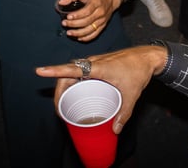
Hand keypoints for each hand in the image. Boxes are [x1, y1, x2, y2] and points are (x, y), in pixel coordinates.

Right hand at [35, 45, 166, 132]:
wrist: (147, 56)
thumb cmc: (139, 71)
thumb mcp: (132, 94)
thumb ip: (123, 113)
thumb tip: (115, 130)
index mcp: (98, 67)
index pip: (71, 68)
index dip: (54, 71)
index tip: (40, 71)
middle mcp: (93, 62)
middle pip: (67, 74)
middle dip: (58, 90)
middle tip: (58, 109)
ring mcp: (94, 61)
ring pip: (72, 71)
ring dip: (64, 85)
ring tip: (63, 104)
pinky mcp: (97, 63)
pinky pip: (80, 71)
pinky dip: (73, 81)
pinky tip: (75, 92)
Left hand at [58, 0, 118, 41]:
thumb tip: (61, 2)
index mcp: (96, 2)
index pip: (87, 10)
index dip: (77, 15)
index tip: (68, 17)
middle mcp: (101, 12)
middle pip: (87, 21)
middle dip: (74, 24)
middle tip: (64, 24)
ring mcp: (102, 20)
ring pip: (90, 29)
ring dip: (79, 33)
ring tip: (69, 33)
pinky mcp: (103, 26)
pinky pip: (95, 34)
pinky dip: (86, 38)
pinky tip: (78, 38)